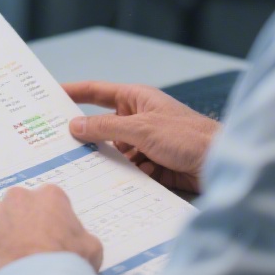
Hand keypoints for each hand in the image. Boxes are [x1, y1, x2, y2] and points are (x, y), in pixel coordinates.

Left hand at [0, 185, 101, 274]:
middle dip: (21, 224)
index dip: (46, 223)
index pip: (46, 203)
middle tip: (26, 249)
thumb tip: (79, 243)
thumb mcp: (91, 249)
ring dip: (0, 234)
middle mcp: (19, 197)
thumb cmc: (64, 265)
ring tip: (10, 259)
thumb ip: (81, 236)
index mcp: (49, 196)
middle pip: (18, 208)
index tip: (46, 237)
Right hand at [64, 81, 219, 192]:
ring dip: (109, 161)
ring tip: (89, 169)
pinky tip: (122, 182)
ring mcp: (146, 142)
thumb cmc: (188, 137)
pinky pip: (129, 169)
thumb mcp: (142, 129)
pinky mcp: (153, 164)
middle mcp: (139, 119)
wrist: (222, 164)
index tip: (51, 95)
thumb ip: (106, 127)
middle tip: (60, 144)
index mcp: (137, 99)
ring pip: (115, 151)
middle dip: (88, 137)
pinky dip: (125, 175)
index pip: (98, 92)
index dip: (74, 92)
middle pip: (103, 126)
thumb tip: (75, 125)